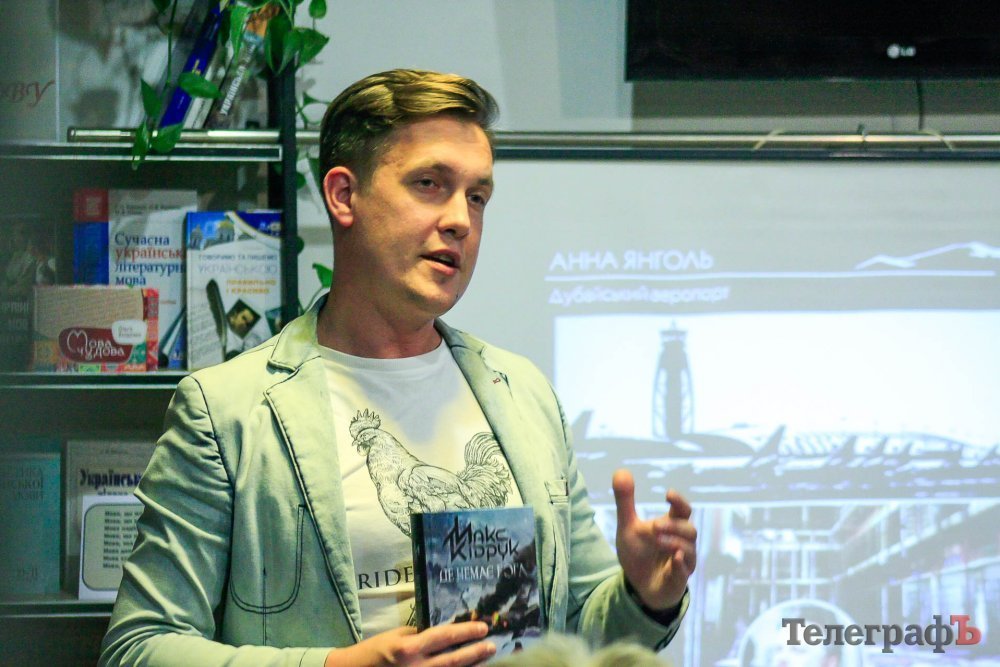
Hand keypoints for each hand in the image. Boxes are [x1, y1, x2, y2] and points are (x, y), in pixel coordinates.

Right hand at [324, 622, 495, 666]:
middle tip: (492, 645)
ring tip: (486, 658)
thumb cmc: (375, 650)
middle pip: (453, 660)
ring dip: (471, 666)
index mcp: (409, 649)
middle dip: (475, 652)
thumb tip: (445, 634)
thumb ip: (420, 636)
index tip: (481, 627)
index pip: (444, 637)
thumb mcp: (396, 636)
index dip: (465, 632)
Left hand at [612, 469, 696, 610]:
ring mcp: (682, 562)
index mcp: (671, 527)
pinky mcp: (678, 580)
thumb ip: (625, 501)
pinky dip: (680, 564)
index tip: (668, 494)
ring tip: (658, 539)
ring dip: (675, 542)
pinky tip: (674, 558)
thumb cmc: (638, 553)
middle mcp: (682, 543)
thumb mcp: (628, 526)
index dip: (679, 501)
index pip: (683, 510)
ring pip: (690, 549)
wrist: (637, 587)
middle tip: (655, 526)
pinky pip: (685, 571)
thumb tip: (620, 471)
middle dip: (674, 526)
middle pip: (689, 529)